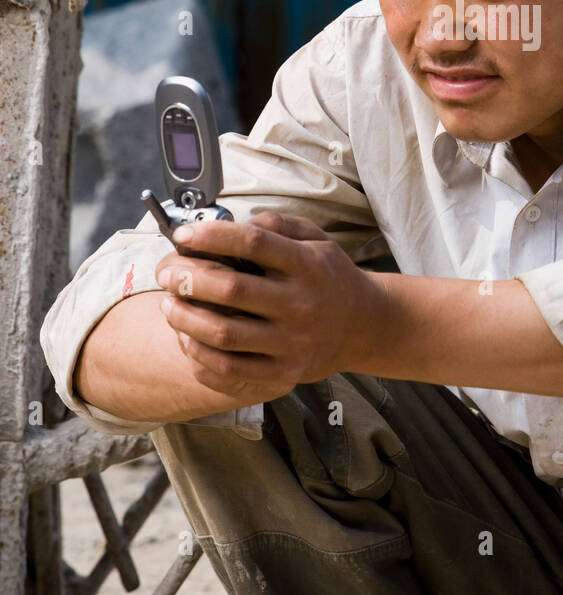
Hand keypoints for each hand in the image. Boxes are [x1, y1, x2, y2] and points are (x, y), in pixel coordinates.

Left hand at [154, 210, 386, 403]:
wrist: (366, 326)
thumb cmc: (330, 277)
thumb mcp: (316, 239)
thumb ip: (278, 224)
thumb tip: (237, 222)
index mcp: (308, 264)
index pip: (253, 243)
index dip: (212, 236)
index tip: (183, 235)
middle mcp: (301, 303)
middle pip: (231, 289)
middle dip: (186, 277)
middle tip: (165, 271)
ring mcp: (292, 341)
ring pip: (224, 332)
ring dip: (184, 317)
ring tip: (168, 303)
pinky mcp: (284, 372)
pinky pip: (230, 368)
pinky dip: (199, 353)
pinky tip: (186, 336)